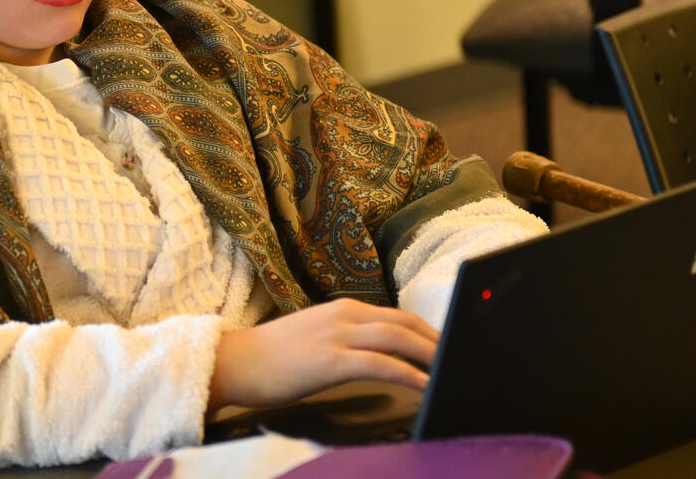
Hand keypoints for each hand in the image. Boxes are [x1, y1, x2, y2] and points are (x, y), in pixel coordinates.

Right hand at [207, 298, 438, 409]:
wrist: (235, 362)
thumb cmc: (271, 357)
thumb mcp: (314, 337)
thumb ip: (345, 339)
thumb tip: (375, 356)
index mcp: (342, 309)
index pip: (397, 315)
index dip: (428, 329)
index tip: (448, 346)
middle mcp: (345, 315)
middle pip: (405, 323)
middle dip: (437, 341)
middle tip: (461, 358)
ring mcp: (337, 335)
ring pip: (398, 338)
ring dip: (431, 355)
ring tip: (452, 370)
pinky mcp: (331, 360)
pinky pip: (380, 365)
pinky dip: (408, 374)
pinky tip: (425, 386)